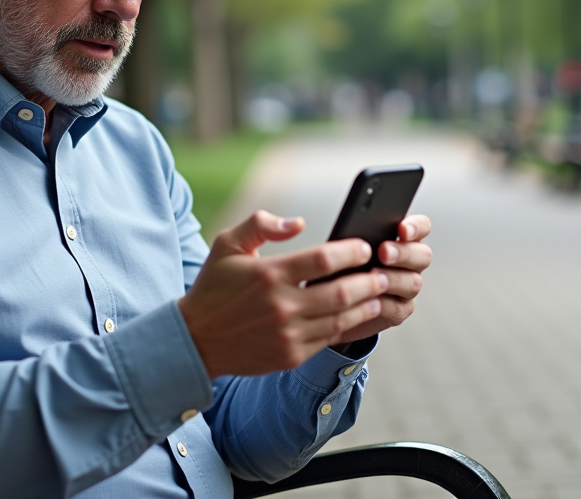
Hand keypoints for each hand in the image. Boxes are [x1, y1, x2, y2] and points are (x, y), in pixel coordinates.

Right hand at [177, 210, 390, 378]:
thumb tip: (299, 223)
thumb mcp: (227, 244)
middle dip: (369, 281)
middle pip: (341, 292)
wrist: (196, 340)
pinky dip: (349, 326)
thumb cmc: (214, 286)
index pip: (323, 259)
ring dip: (366, 305)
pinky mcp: (291, 355)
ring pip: (341, 319)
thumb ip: (261, 225)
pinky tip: (359, 315)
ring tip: (379, 293)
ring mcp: (288, 334)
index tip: (364, 247)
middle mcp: (281, 306)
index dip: (350, 252)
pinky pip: (330, 339)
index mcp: (269, 275)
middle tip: (384, 271)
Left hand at [330, 214, 431, 344]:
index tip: (402, 229)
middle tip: (384, 252)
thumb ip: (359, 236)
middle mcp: (410, 263)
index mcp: (402, 240)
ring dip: (393, 278)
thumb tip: (357, 227)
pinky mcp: (399, 310)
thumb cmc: (342, 266)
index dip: (417, 227)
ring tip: (372, 275)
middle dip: (404, 253)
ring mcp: (407, 287)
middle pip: (423, 255)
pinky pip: (398, 308)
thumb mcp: (348, 247)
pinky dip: (383, 303)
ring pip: (413, 282)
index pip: (422, 227)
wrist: (334, 301)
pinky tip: (367, 298)